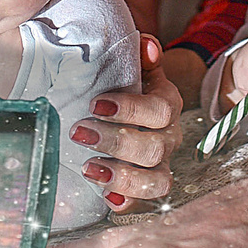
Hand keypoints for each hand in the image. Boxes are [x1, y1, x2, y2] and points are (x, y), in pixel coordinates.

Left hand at [71, 34, 180, 209]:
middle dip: (116, 141)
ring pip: (158, 181)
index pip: (160, 109)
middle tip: (79, 132)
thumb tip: (147, 45)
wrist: (124, 108)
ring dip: (123, 177)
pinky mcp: (144, 187)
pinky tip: (106, 198)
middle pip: (155, 147)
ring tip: (88, 169)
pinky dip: (127, 202)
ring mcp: (159, 165)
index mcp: (166, 104)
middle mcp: (168, 137)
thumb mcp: (130, 66)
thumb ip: (140, 55)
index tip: (95, 104)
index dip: (131, 108)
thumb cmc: (122, 85)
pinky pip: (145, 202)